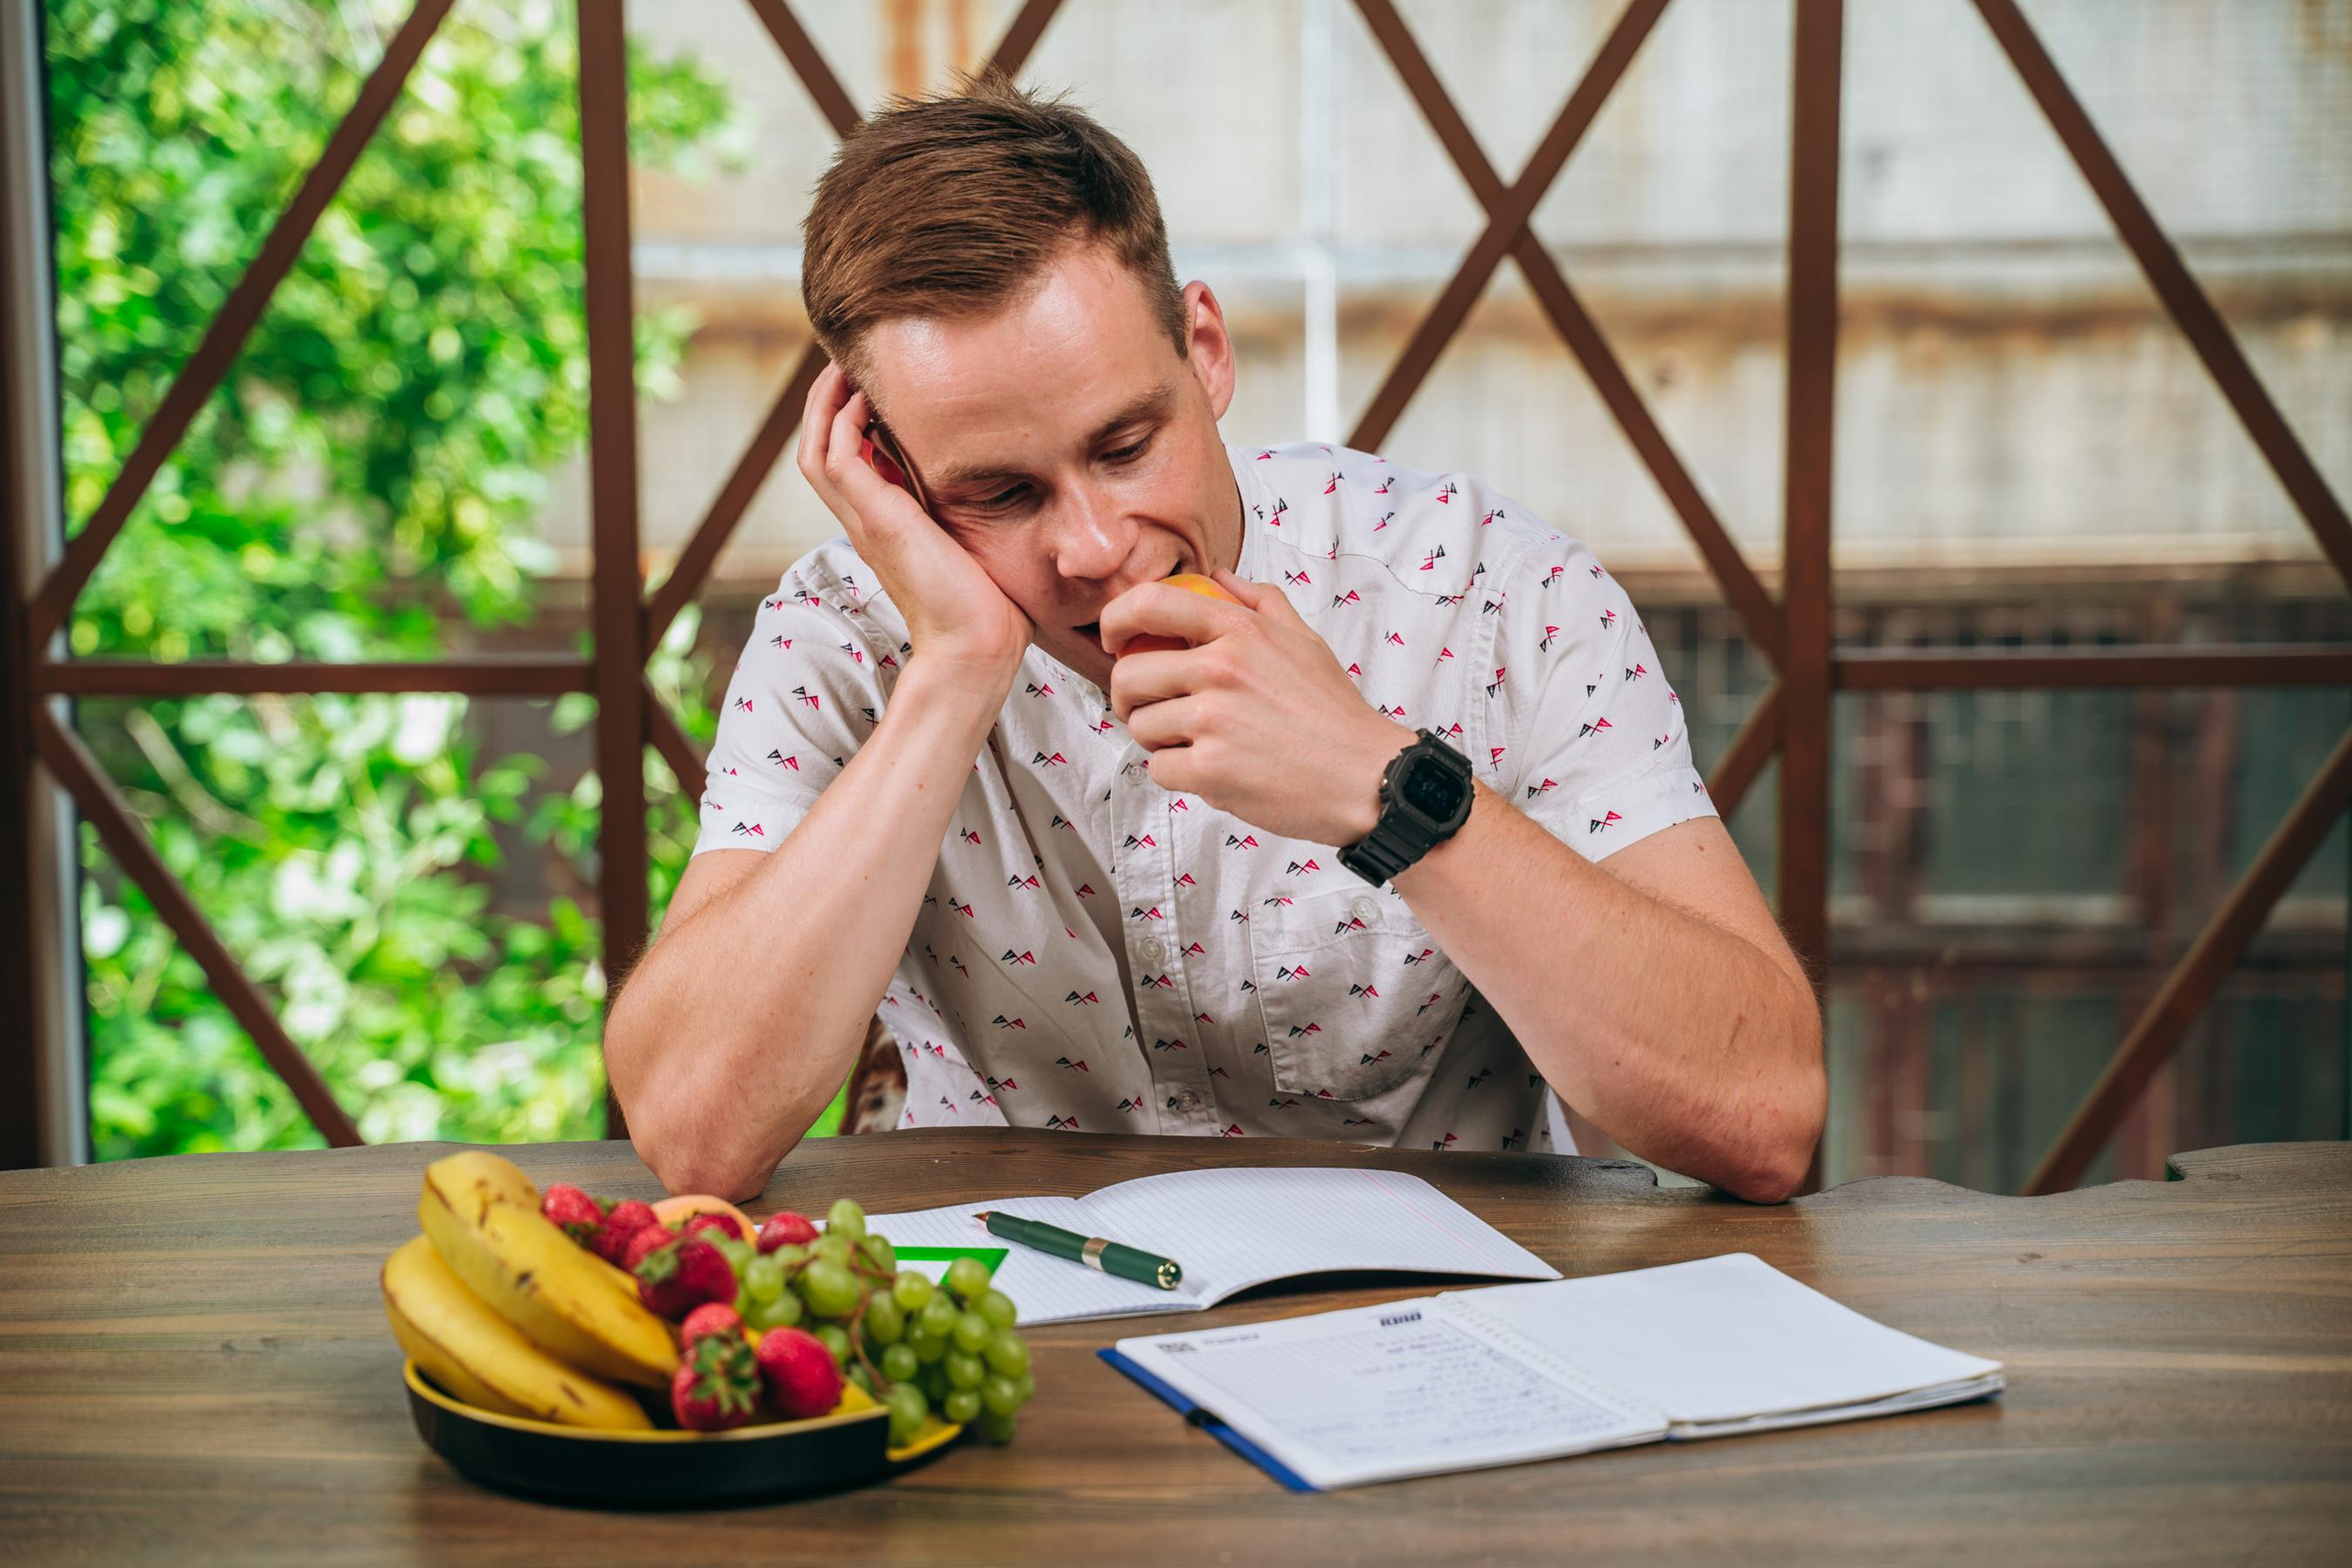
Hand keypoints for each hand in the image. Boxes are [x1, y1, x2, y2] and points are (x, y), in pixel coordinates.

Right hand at [796, 362, 1031, 689]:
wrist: (978, 647)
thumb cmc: (990, 606)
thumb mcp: (979, 541)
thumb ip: (977, 508)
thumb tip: (1013, 478)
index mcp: (886, 521)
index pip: (850, 459)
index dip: (853, 417)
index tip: (876, 381)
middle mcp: (867, 518)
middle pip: (820, 445)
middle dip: (829, 398)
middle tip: (850, 357)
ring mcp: (866, 519)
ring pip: (817, 447)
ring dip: (826, 401)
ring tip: (846, 362)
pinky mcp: (876, 519)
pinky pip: (837, 457)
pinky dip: (841, 420)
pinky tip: (863, 395)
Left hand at [1101, 566, 1418, 845]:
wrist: (1364, 776)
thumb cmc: (1333, 712)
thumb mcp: (1304, 639)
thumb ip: (1259, 601)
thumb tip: (1219, 575)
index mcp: (1240, 630)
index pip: (1149, 604)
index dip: (1115, 621)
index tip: (1114, 641)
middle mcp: (1221, 669)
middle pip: (1128, 676)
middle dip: (1127, 697)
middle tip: (1148, 709)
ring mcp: (1213, 721)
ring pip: (1140, 727)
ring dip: (1157, 739)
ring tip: (1193, 743)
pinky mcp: (1210, 770)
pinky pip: (1158, 768)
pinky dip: (1176, 774)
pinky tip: (1208, 770)